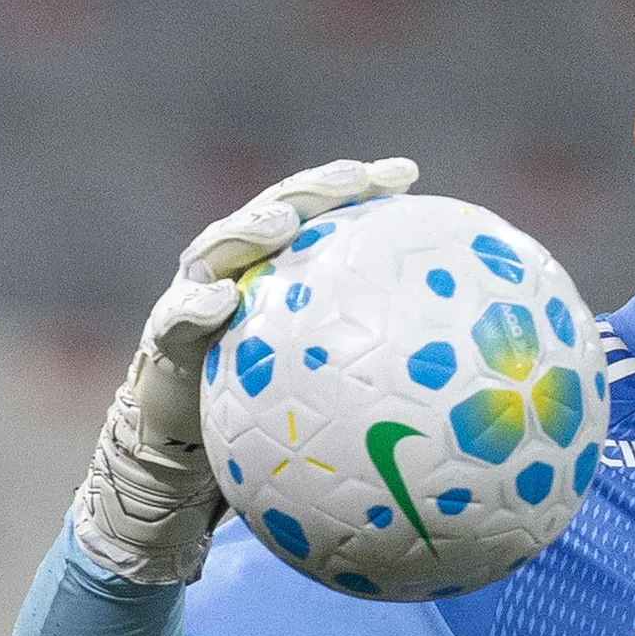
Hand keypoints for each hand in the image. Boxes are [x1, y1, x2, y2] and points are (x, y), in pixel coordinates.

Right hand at [70, 157, 418, 582]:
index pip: (326, 218)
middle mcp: (240, 272)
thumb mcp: (334, 396)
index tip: (408, 175)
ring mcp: (196, 298)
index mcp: (282, 274)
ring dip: (250, 230)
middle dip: (314, 190)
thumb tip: (471, 391)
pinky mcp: (163, 338)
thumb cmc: (273, 424)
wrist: (190, 461)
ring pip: (220, 248)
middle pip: (277, 213)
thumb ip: (384, 380)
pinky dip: (196, 306)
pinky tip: (223, 303)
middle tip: (352, 179)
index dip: (362, 188)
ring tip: (282, 224)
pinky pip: (178, 318)